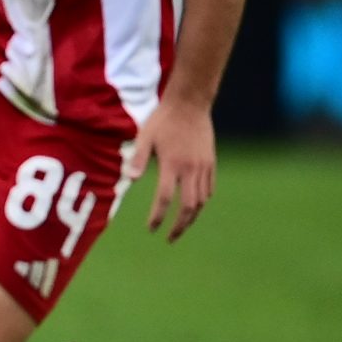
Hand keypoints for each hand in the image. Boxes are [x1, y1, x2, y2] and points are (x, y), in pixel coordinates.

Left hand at [124, 96, 214, 241]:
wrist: (190, 104)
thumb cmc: (162, 120)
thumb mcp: (144, 136)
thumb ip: (137, 159)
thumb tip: (129, 180)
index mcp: (172, 164)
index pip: (165, 198)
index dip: (158, 217)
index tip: (151, 229)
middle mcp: (191, 168)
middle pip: (189, 207)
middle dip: (180, 226)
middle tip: (170, 238)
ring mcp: (204, 166)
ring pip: (202, 201)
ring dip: (192, 217)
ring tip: (181, 226)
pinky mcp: (211, 162)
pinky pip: (209, 189)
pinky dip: (202, 201)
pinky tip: (194, 207)